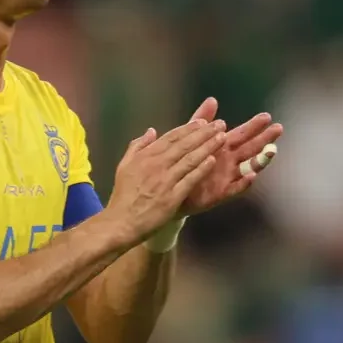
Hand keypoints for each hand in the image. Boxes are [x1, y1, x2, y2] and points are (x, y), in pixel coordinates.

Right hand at [106, 119, 226, 246]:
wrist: (121, 221)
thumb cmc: (123, 194)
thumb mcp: (124, 165)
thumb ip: (137, 146)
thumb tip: (151, 131)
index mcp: (145, 156)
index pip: (170, 137)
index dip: (188, 128)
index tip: (203, 121)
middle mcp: (156, 164)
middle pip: (184, 145)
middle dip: (203, 133)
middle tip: (220, 124)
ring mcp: (165, 180)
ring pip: (190, 159)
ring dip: (207, 147)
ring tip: (221, 138)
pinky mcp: (172, 196)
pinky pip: (190, 179)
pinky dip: (201, 169)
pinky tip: (212, 161)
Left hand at [178, 97, 282, 214]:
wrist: (170, 186)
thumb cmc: (183, 161)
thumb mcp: (191, 137)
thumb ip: (201, 119)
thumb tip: (212, 99)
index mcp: (221, 146)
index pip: (241, 134)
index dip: (254, 126)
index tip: (267, 117)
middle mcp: (228, 160)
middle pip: (250, 148)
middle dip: (264, 139)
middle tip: (278, 128)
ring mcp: (227, 176)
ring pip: (249, 167)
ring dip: (261, 160)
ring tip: (271, 151)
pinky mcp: (221, 192)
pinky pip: (236, 188)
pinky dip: (245, 182)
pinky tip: (252, 175)